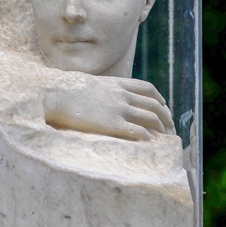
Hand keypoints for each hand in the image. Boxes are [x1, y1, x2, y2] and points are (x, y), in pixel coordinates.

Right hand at [43, 75, 174, 140]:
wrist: (55, 94)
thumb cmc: (65, 90)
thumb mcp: (89, 83)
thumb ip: (102, 89)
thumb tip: (100, 94)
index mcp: (117, 84)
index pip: (147, 89)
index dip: (159, 98)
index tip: (164, 106)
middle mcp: (122, 96)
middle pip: (154, 105)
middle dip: (166, 117)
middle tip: (170, 127)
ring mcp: (119, 109)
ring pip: (150, 118)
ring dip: (161, 128)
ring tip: (164, 137)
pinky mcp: (112, 124)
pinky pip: (138, 131)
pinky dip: (147, 137)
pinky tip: (150, 143)